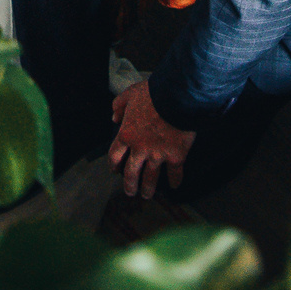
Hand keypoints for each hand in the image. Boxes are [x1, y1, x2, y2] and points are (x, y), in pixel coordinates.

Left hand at [108, 79, 196, 198]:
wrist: (176, 97)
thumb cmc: (152, 94)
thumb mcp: (130, 94)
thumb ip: (119, 105)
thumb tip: (114, 117)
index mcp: (126, 134)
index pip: (115, 155)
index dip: (114, 165)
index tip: (115, 171)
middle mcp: (140, 149)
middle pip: (131, 172)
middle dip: (130, 184)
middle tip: (130, 192)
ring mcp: (158, 154)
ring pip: (150, 177)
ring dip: (148, 188)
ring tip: (147, 195)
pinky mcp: (176, 156)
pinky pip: (174, 172)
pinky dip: (174, 180)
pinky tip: (174, 186)